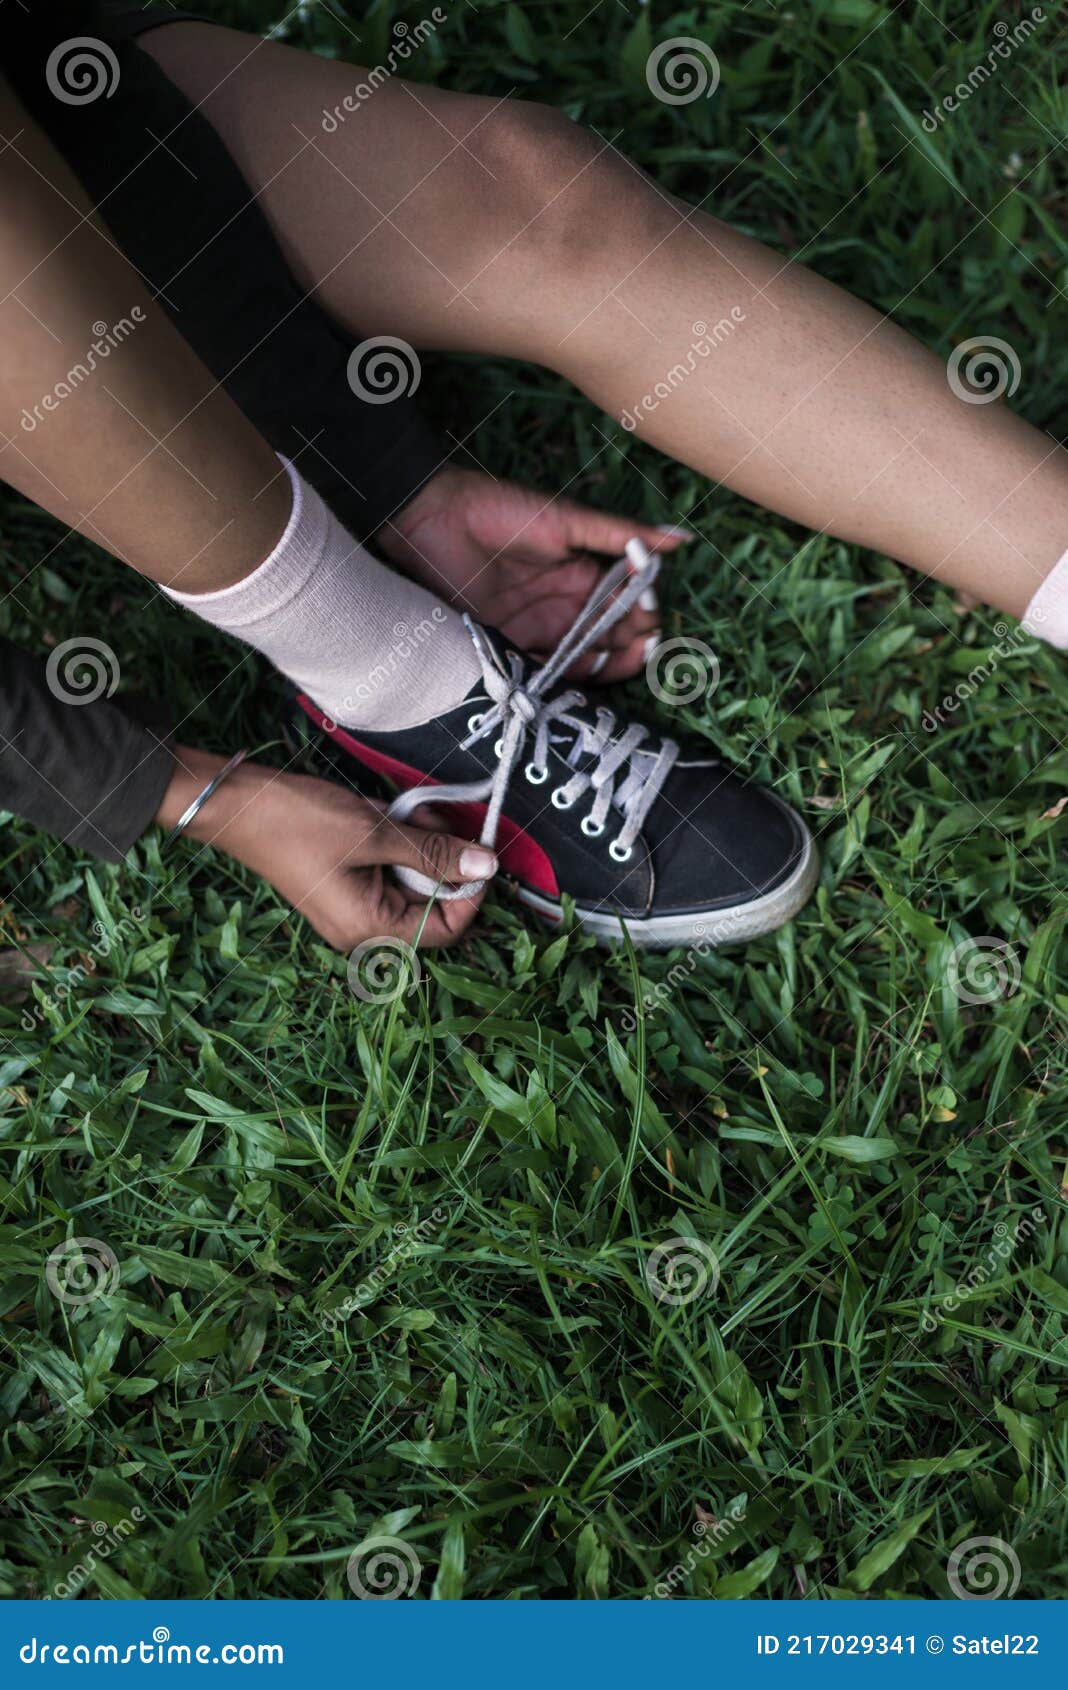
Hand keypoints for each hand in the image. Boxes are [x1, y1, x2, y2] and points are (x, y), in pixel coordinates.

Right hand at [157, 749, 493, 950]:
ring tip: (407, 809)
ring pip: (411, 883)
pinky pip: (388, 871)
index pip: (445, 929)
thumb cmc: (301, 822)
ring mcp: (351, 907)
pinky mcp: (344, 885)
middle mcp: (361, 929)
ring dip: (419, 845)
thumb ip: (435, 853)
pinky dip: (397, 843)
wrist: (239, 804)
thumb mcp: (377, 832)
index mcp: (368, 928)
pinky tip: (388, 814)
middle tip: (435, 815)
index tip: (482, 851)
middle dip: (442, 859)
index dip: (471, 893)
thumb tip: (485, 867)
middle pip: (430, 906)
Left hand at [378, 466, 692, 679]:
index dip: (643, 616)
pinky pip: (541, 670)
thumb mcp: (568, 521)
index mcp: (583, 577)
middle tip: (643, 650)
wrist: (433, 519)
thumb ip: (621, 536)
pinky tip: (578, 680)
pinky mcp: (506, 644)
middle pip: (608, 640)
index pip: (625, 607)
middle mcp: (564, 608)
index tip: (652, 620)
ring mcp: (536, 630)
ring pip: (580, 660)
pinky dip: (561, 678)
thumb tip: (682, 539)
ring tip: (618, 665)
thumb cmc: (501, 511)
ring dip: (602, 666)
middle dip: (630, 646)